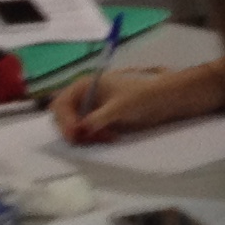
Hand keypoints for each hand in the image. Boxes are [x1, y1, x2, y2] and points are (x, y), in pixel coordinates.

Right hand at [55, 69, 197, 143]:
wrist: (163, 98)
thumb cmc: (141, 95)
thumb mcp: (120, 106)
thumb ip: (99, 117)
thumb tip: (82, 129)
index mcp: (84, 85)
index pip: (61, 104)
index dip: (64, 120)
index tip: (74, 134)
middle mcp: (84, 96)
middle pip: (64, 117)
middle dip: (74, 130)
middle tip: (90, 139)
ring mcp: (90, 108)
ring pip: (76, 127)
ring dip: (86, 135)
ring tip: (106, 137)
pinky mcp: (98, 119)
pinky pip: (88, 131)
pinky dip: (94, 137)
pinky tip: (109, 137)